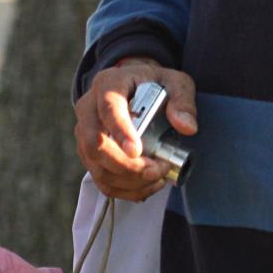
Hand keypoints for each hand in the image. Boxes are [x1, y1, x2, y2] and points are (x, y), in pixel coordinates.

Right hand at [74, 58, 197, 199]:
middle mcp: (89, 109)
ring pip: (97, 167)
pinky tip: (147, 185)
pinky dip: (125, 190)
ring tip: (158, 178)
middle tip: (158, 170)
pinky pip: (101, 179)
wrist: (134, 87)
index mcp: (108, 84)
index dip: (120, 132)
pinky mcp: (89, 154)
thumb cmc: (153, 84)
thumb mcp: (174, 82)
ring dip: (130, 181)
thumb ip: (182, 100)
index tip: (137, 152)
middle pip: (94, 144)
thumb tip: (186, 126)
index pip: (108, 109)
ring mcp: (85, 133)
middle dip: (127, 166)